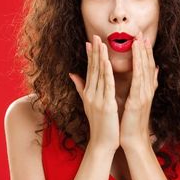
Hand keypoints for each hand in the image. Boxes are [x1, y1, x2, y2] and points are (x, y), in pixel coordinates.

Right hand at [69, 34, 119, 152]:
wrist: (102, 144)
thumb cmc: (99, 125)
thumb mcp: (87, 104)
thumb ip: (80, 87)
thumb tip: (72, 74)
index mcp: (88, 93)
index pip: (89, 70)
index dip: (90, 55)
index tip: (90, 41)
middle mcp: (91, 94)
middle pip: (93, 69)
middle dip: (95, 52)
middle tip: (95, 35)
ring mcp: (97, 99)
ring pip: (99, 74)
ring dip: (100, 58)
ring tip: (101, 43)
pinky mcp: (106, 105)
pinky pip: (107, 86)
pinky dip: (107, 73)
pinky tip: (107, 61)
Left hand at [119, 31, 158, 150]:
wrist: (133, 140)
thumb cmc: (132, 122)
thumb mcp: (139, 100)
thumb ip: (146, 85)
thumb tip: (154, 71)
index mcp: (146, 90)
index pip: (147, 67)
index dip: (145, 52)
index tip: (141, 38)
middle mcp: (147, 90)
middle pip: (148, 65)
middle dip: (145, 49)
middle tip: (141, 33)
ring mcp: (145, 95)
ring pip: (144, 70)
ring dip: (142, 53)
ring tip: (138, 40)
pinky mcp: (138, 100)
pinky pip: (138, 80)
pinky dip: (137, 66)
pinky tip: (135, 57)